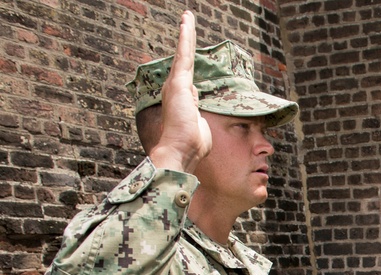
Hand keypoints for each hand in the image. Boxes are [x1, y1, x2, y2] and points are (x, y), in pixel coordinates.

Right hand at [148, 11, 211, 172]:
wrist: (181, 150)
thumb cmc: (193, 145)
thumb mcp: (202, 127)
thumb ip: (202, 119)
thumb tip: (202, 121)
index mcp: (184, 98)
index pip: (188, 73)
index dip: (189, 59)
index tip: (189, 47)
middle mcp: (177, 88)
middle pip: (184, 58)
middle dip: (186, 39)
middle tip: (186, 21)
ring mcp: (176, 84)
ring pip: (184, 53)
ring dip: (186, 33)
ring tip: (187, 16)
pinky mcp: (179, 83)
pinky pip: (183, 55)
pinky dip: (185, 38)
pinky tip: (186, 23)